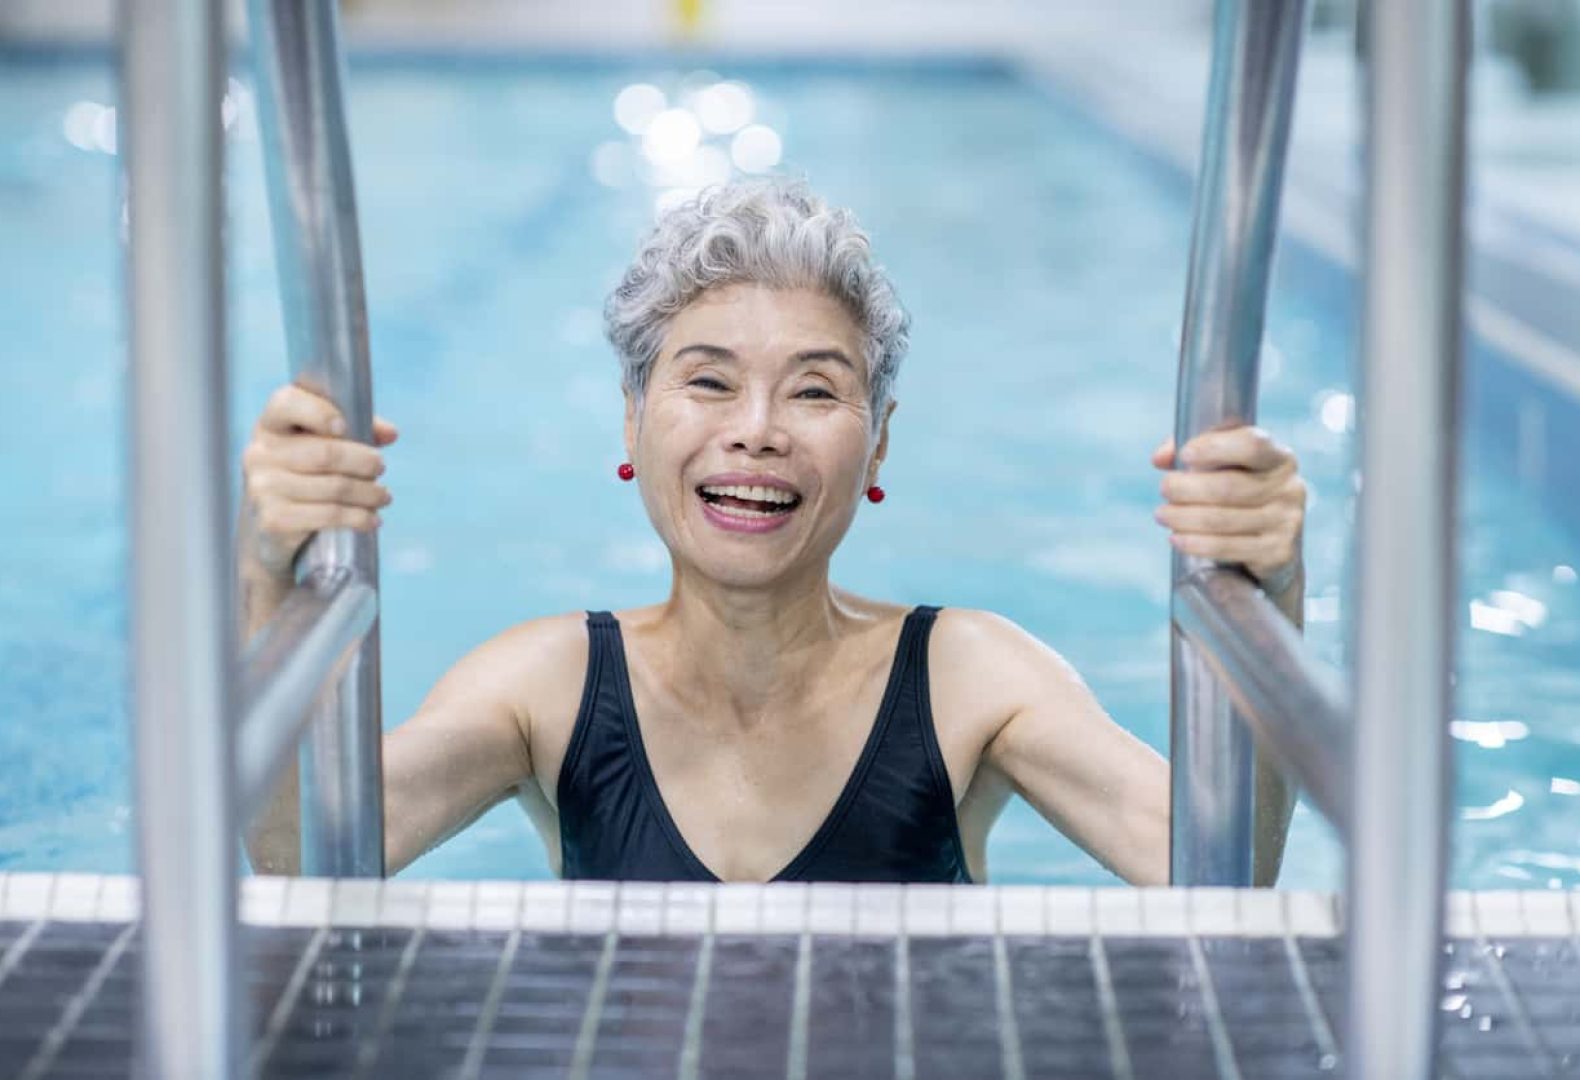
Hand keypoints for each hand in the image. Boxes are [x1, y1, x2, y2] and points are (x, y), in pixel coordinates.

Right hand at [241, 383, 398, 578]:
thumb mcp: (323, 444)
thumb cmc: (305, 473)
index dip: (319, 412)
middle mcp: (259, 453)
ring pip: (333, 488)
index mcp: (270, 424)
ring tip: (383, 496)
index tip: (345, 426)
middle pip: (325, 453)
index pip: (287, 403)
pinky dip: (358, 517)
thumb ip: (356, 428)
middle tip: (380, 467)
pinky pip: (328, 515)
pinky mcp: (273, 520)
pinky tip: (372, 519)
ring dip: (369, 493)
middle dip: (364, 461)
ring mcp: (262, 488)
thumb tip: (390, 433)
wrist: (272, 525)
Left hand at [1151, 426, 1304, 584]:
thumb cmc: (1241, 495)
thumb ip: (1194, 451)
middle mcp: (1289, 488)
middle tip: (1164, 488)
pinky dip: (1195, 543)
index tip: (1185, 454)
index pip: (1253, 445)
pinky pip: (1227, 547)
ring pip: (1222, 519)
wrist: (1273, 547)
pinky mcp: (1277, 552)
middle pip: (1229, 486)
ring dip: (1184, 517)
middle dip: (1187, 488)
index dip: (1216, 447)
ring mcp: (1287, 522)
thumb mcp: (1225, 466)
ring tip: (1162, 514)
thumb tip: (1160, 458)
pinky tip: (1176, 538)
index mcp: (1279, 458)